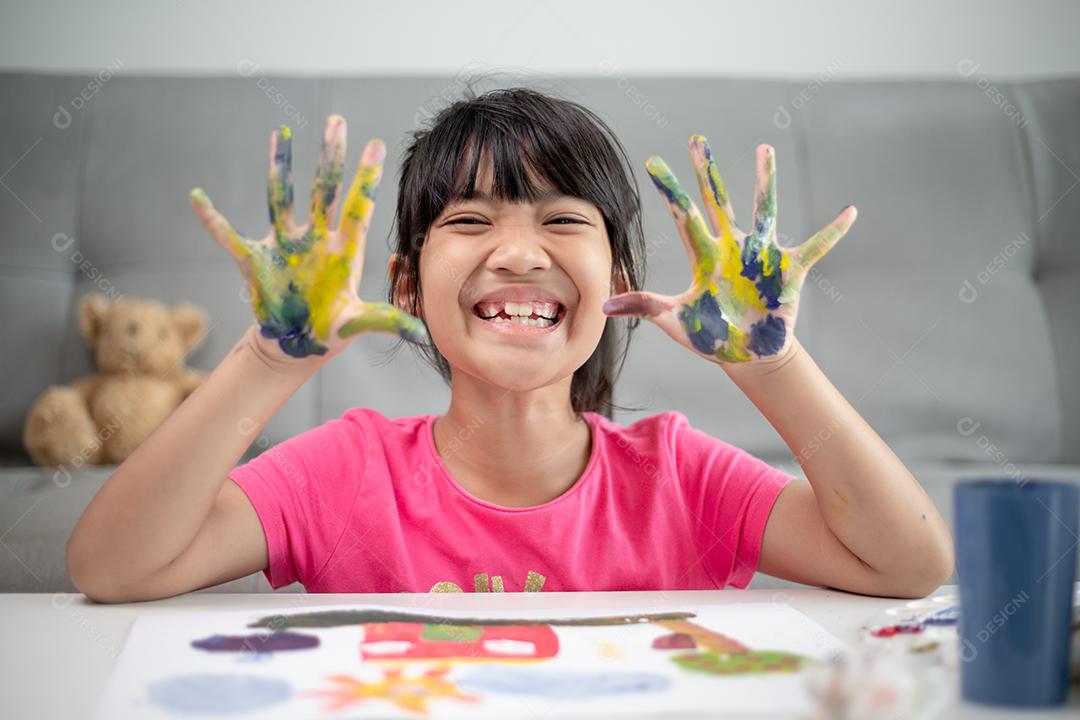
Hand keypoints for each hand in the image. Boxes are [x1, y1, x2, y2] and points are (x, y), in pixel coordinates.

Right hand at [189, 114, 427, 361]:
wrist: (297, 343)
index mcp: (343, 250)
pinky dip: (211, 220)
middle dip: (330, 157)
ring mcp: (284, 245)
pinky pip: (228, 236)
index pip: (357, 207)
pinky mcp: (256, 259)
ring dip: (280, 166)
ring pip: (281, 198)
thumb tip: (422, 335)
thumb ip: (388, 322)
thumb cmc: (332, 328)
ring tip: (282, 133)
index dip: (366, 178)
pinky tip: (197, 198)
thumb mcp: (359, 323)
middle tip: (337, 121)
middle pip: (323, 190)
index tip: (377, 144)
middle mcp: (315, 239)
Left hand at [603, 136, 855, 363]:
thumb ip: (645, 306)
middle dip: (706, 171)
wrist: (747, 356)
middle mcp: (731, 247)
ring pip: (764, 210)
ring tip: (764, 149)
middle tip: (696, 138)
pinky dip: (833, 232)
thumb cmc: (710, 337)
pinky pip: (815, 247)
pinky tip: (850, 212)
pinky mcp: (789, 270)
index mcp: (704, 256)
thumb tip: (604, 305)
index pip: (683, 215)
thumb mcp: (675, 322)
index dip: (670, 190)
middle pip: (718, 200)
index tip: (653, 161)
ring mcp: (761, 255)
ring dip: (766, 180)